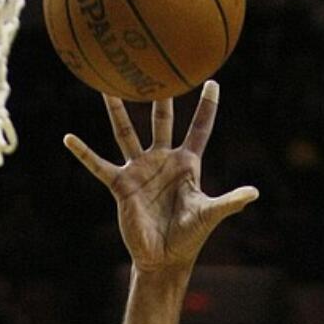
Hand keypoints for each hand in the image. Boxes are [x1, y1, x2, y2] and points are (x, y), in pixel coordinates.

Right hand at [64, 82, 257, 273]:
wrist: (163, 258)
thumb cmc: (189, 237)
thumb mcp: (209, 215)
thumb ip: (230, 201)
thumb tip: (254, 193)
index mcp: (187, 163)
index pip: (200, 128)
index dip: (207, 106)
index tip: (212, 80)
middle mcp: (162, 160)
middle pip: (161, 120)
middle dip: (160, 96)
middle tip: (156, 65)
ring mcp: (140, 170)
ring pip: (126, 132)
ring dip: (116, 110)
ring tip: (106, 85)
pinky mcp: (121, 185)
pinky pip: (99, 165)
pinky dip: (84, 153)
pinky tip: (68, 138)